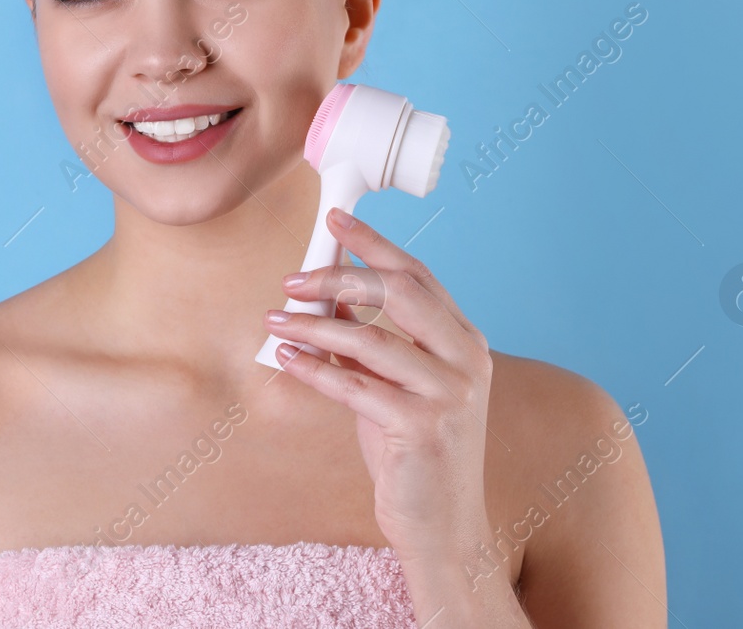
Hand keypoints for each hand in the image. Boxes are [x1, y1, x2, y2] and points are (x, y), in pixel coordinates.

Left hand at [265, 207, 516, 618]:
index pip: (418, 275)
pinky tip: (288, 357)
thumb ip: (372, 339)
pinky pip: (355, 386)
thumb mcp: (395, 384)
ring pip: (371, 339)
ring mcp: (450, 394)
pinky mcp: (423, 427)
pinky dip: (315, 368)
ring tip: (275, 319)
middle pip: (399, 293)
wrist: (440, 522)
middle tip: (292, 278)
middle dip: (339, 277)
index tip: (337, 219)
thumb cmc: (413, 449)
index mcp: (464, 340)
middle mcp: (467, 359)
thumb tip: (326, 291)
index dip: (375, 244)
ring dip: (314, 325)